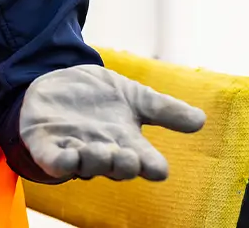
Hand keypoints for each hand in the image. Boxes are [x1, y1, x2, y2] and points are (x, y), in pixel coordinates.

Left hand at [19, 64, 205, 181]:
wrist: (57, 79)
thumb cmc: (98, 95)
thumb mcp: (133, 95)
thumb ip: (163, 108)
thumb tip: (201, 119)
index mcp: (128, 143)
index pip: (146, 162)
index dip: (152, 167)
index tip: (160, 168)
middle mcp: (103, 152)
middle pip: (118, 168)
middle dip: (124, 165)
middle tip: (129, 157)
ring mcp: (75, 150)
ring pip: (87, 166)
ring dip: (95, 161)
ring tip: (103, 151)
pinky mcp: (47, 146)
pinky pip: (54, 161)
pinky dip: (62, 162)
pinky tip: (70, 156)